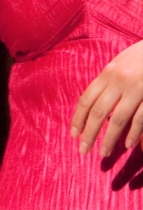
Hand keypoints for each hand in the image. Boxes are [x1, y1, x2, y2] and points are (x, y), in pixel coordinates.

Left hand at [72, 40, 142, 156]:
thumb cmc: (142, 55)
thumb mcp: (121, 63)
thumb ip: (108, 81)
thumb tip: (95, 103)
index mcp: (108, 73)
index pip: (86, 100)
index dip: (78, 118)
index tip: (74, 134)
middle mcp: (119, 81)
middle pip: (98, 112)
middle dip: (89, 133)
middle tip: (82, 150)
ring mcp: (137, 89)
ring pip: (118, 119)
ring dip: (109, 138)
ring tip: (103, 153)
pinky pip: (141, 118)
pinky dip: (134, 133)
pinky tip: (128, 145)